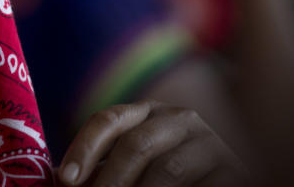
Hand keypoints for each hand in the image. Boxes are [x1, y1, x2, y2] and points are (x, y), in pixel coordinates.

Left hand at [58, 101, 247, 186]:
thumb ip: (98, 171)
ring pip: (168, 169)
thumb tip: (58, 178)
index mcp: (147, 113)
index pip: (109, 120)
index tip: (65, 179)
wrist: (216, 184)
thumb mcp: (129, 170)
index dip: (84, 148)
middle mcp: (180, 119)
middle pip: (136, 144)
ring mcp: (211, 143)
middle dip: (110, 180)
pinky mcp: (235, 171)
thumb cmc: (161, 181)